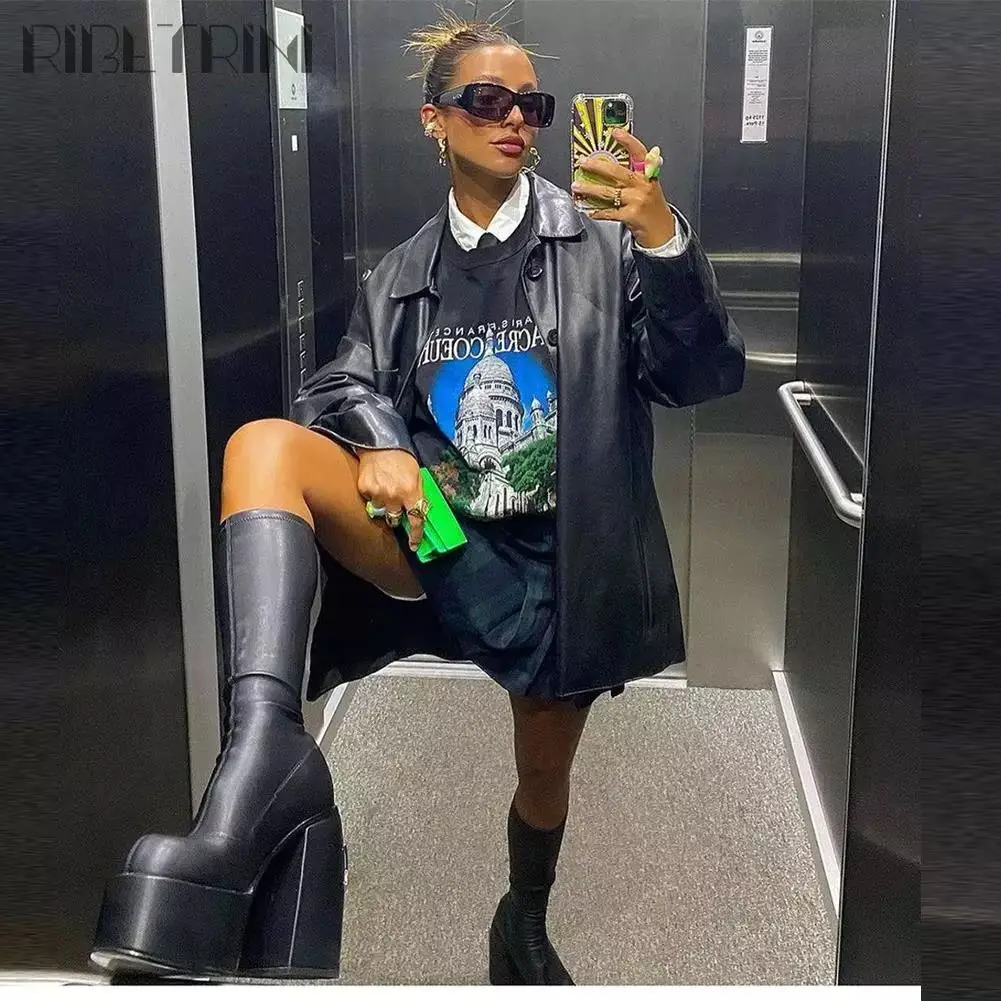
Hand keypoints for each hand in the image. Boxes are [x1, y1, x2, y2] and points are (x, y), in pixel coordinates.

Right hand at [357, 448, 425, 550]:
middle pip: (394, 521)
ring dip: (384, 505)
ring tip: (385, 489)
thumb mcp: (417, 475)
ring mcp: (378, 494)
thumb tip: (420, 512)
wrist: (380, 443)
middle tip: (396, 506)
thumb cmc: (402, 458)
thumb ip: (418, 494)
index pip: (415, 520)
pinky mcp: (364, 489)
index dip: (415, 535)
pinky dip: (373, 495)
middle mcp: (394, 496)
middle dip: (396, 517)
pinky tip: (376, 483)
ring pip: (380, 512)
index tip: (414, 545)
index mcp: (411, 492)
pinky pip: (369, 501)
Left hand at [571, 128, 676, 247]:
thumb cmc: (652, 208)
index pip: (639, 153)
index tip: (615, 132)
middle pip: (618, 172)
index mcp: (648, 174)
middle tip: (583, 162)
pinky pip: (609, 212)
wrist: (662, 231)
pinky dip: (597, 211)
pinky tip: (589, 209)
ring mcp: (637, 200)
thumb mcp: (649, 186)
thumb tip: (608, 166)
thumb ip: (634, 175)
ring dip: (590, 188)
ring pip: (609, 192)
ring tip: (577, 186)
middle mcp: (643, 185)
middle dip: (597, 166)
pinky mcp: (631, 215)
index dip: (628, 141)